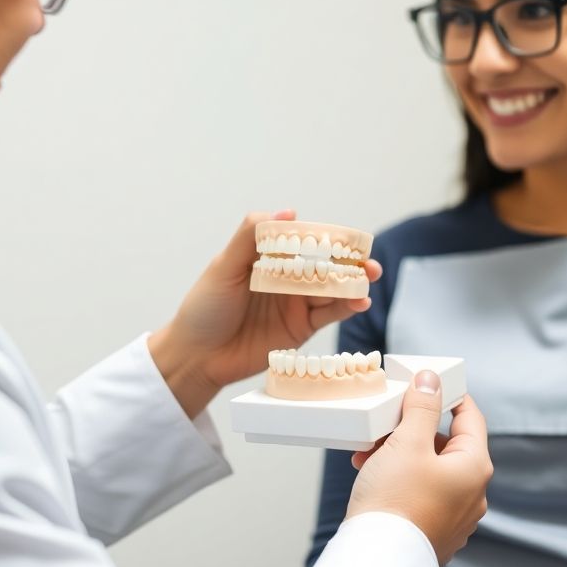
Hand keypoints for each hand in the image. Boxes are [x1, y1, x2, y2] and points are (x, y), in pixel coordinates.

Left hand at [148, 210, 381, 416]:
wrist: (197, 355)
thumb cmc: (204, 308)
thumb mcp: (224, 267)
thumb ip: (250, 238)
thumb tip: (287, 211)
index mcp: (268, 258)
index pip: (303, 241)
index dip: (327, 237)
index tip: (347, 235)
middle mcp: (286, 278)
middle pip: (325, 264)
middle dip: (349, 260)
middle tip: (367, 258)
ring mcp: (295, 304)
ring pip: (332, 289)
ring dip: (353, 282)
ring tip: (369, 277)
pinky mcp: (301, 329)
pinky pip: (329, 315)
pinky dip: (346, 307)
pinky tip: (359, 301)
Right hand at [345, 374, 492, 563]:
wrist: (376, 558)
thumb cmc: (395, 503)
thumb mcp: (407, 442)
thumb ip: (421, 407)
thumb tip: (431, 381)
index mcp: (474, 467)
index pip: (470, 416)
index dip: (448, 395)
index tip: (427, 384)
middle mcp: (472, 493)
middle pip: (445, 444)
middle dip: (410, 431)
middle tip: (384, 425)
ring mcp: (455, 515)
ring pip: (429, 469)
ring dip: (399, 454)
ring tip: (369, 454)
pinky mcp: (434, 530)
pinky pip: (420, 492)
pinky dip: (399, 478)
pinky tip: (372, 474)